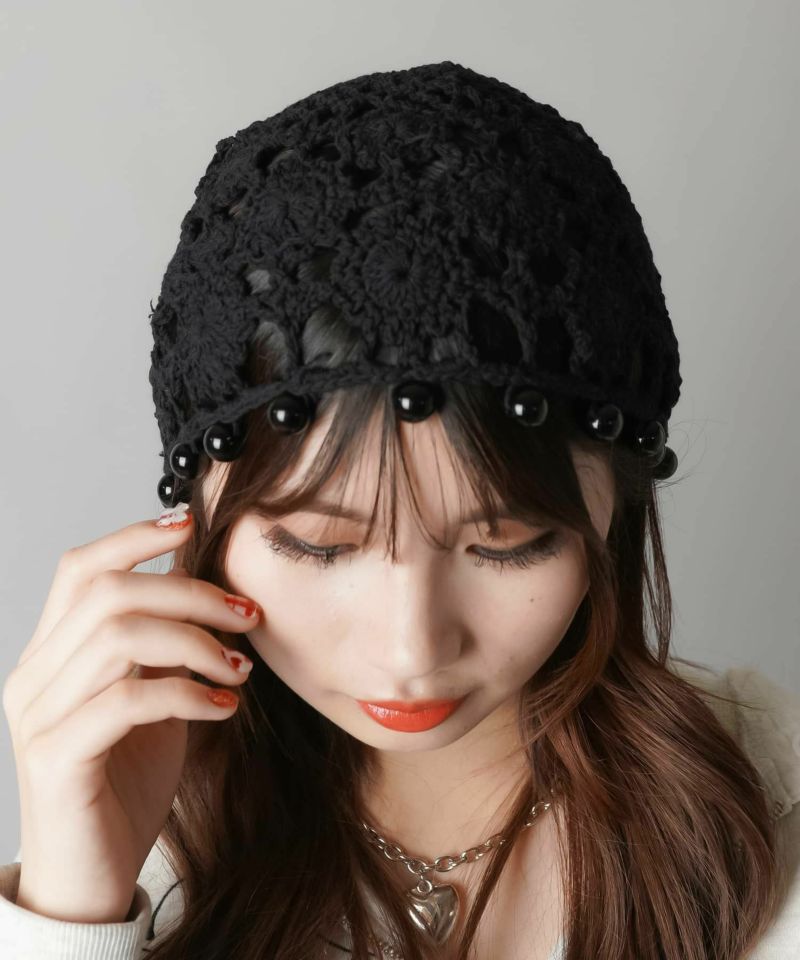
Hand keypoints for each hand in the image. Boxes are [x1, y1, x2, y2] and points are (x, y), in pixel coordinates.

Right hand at [2, 508, 260, 922]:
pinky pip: (128, 700)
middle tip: (247, 614)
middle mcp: (34, 676)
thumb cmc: (127, 779)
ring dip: (195, 641)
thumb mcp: (154, 697)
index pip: (80, 569)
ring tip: (240, 666)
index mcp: (52, 653)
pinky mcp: (58, 757)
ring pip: (118, 637)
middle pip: (108, 593)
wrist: (94, 871)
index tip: (191, 521)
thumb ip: (165, 646)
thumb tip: (208, 585)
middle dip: (189, 592)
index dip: (134, 536)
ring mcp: (39, 716)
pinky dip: (187, 693)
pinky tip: (224, 707)